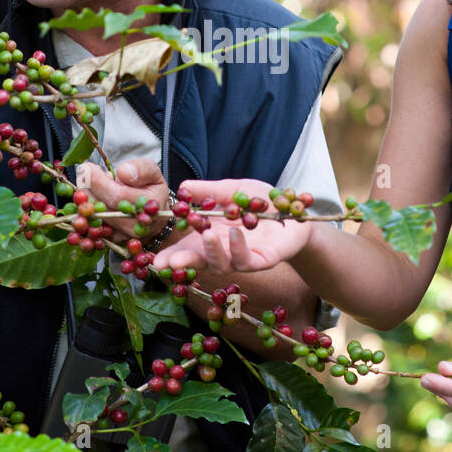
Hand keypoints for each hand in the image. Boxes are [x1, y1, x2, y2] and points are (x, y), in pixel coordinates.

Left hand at [79, 158, 169, 243]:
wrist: (154, 217)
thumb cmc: (152, 192)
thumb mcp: (153, 174)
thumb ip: (142, 169)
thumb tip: (123, 172)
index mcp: (147, 206)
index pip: (116, 195)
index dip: (98, 181)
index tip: (88, 167)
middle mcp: (134, 225)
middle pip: (101, 208)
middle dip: (88, 188)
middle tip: (85, 173)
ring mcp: (121, 236)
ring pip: (92, 217)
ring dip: (84, 200)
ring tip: (91, 186)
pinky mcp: (110, 241)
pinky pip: (89, 228)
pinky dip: (83, 213)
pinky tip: (86, 200)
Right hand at [152, 178, 311, 272]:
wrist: (296, 210)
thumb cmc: (262, 202)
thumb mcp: (233, 190)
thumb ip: (209, 191)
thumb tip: (182, 187)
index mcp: (213, 235)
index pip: (188, 248)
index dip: (172, 255)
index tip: (155, 259)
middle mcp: (225, 250)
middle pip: (200, 262)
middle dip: (183, 262)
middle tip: (167, 262)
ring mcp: (243, 257)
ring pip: (222, 264)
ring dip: (212, 252)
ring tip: (206, 234)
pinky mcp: (263, 260)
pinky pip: (248, 260)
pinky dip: (239, 247)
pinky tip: (235, 234)